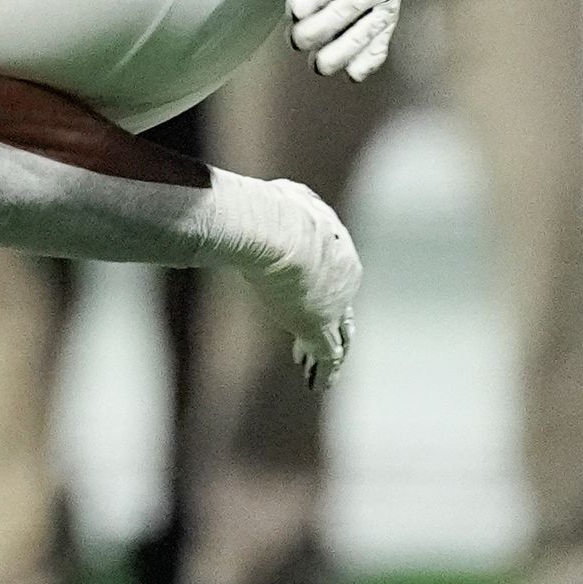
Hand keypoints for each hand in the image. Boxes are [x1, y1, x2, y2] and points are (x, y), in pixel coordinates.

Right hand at [243, 178, 360, 384]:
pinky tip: (318, 383)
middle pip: (342, 301)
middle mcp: (344, 271)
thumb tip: (239, 200)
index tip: (308, 295)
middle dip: (332, 319)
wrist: (276, 227)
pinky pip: (328, 355)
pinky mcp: (319, 325)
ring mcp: (334, 302)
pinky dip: (324, 371)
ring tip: (319, 368)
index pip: (332, 267)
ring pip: (340, 332)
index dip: (323, 285)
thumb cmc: (267, 210)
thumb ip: (268, 206)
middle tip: (322, 334)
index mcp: (334, 240)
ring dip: (330, 350)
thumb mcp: (273, 200)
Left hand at [278, 0, 401, 80]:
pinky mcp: (387, 22)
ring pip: (366, 29)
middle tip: (296, 40)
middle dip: (323, 26)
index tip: (296, 9)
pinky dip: (369, 60)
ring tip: (318, 66)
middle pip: (351, 5)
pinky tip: (352, 74)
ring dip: (343, 50)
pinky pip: (381, 43)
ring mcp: (386, 2)